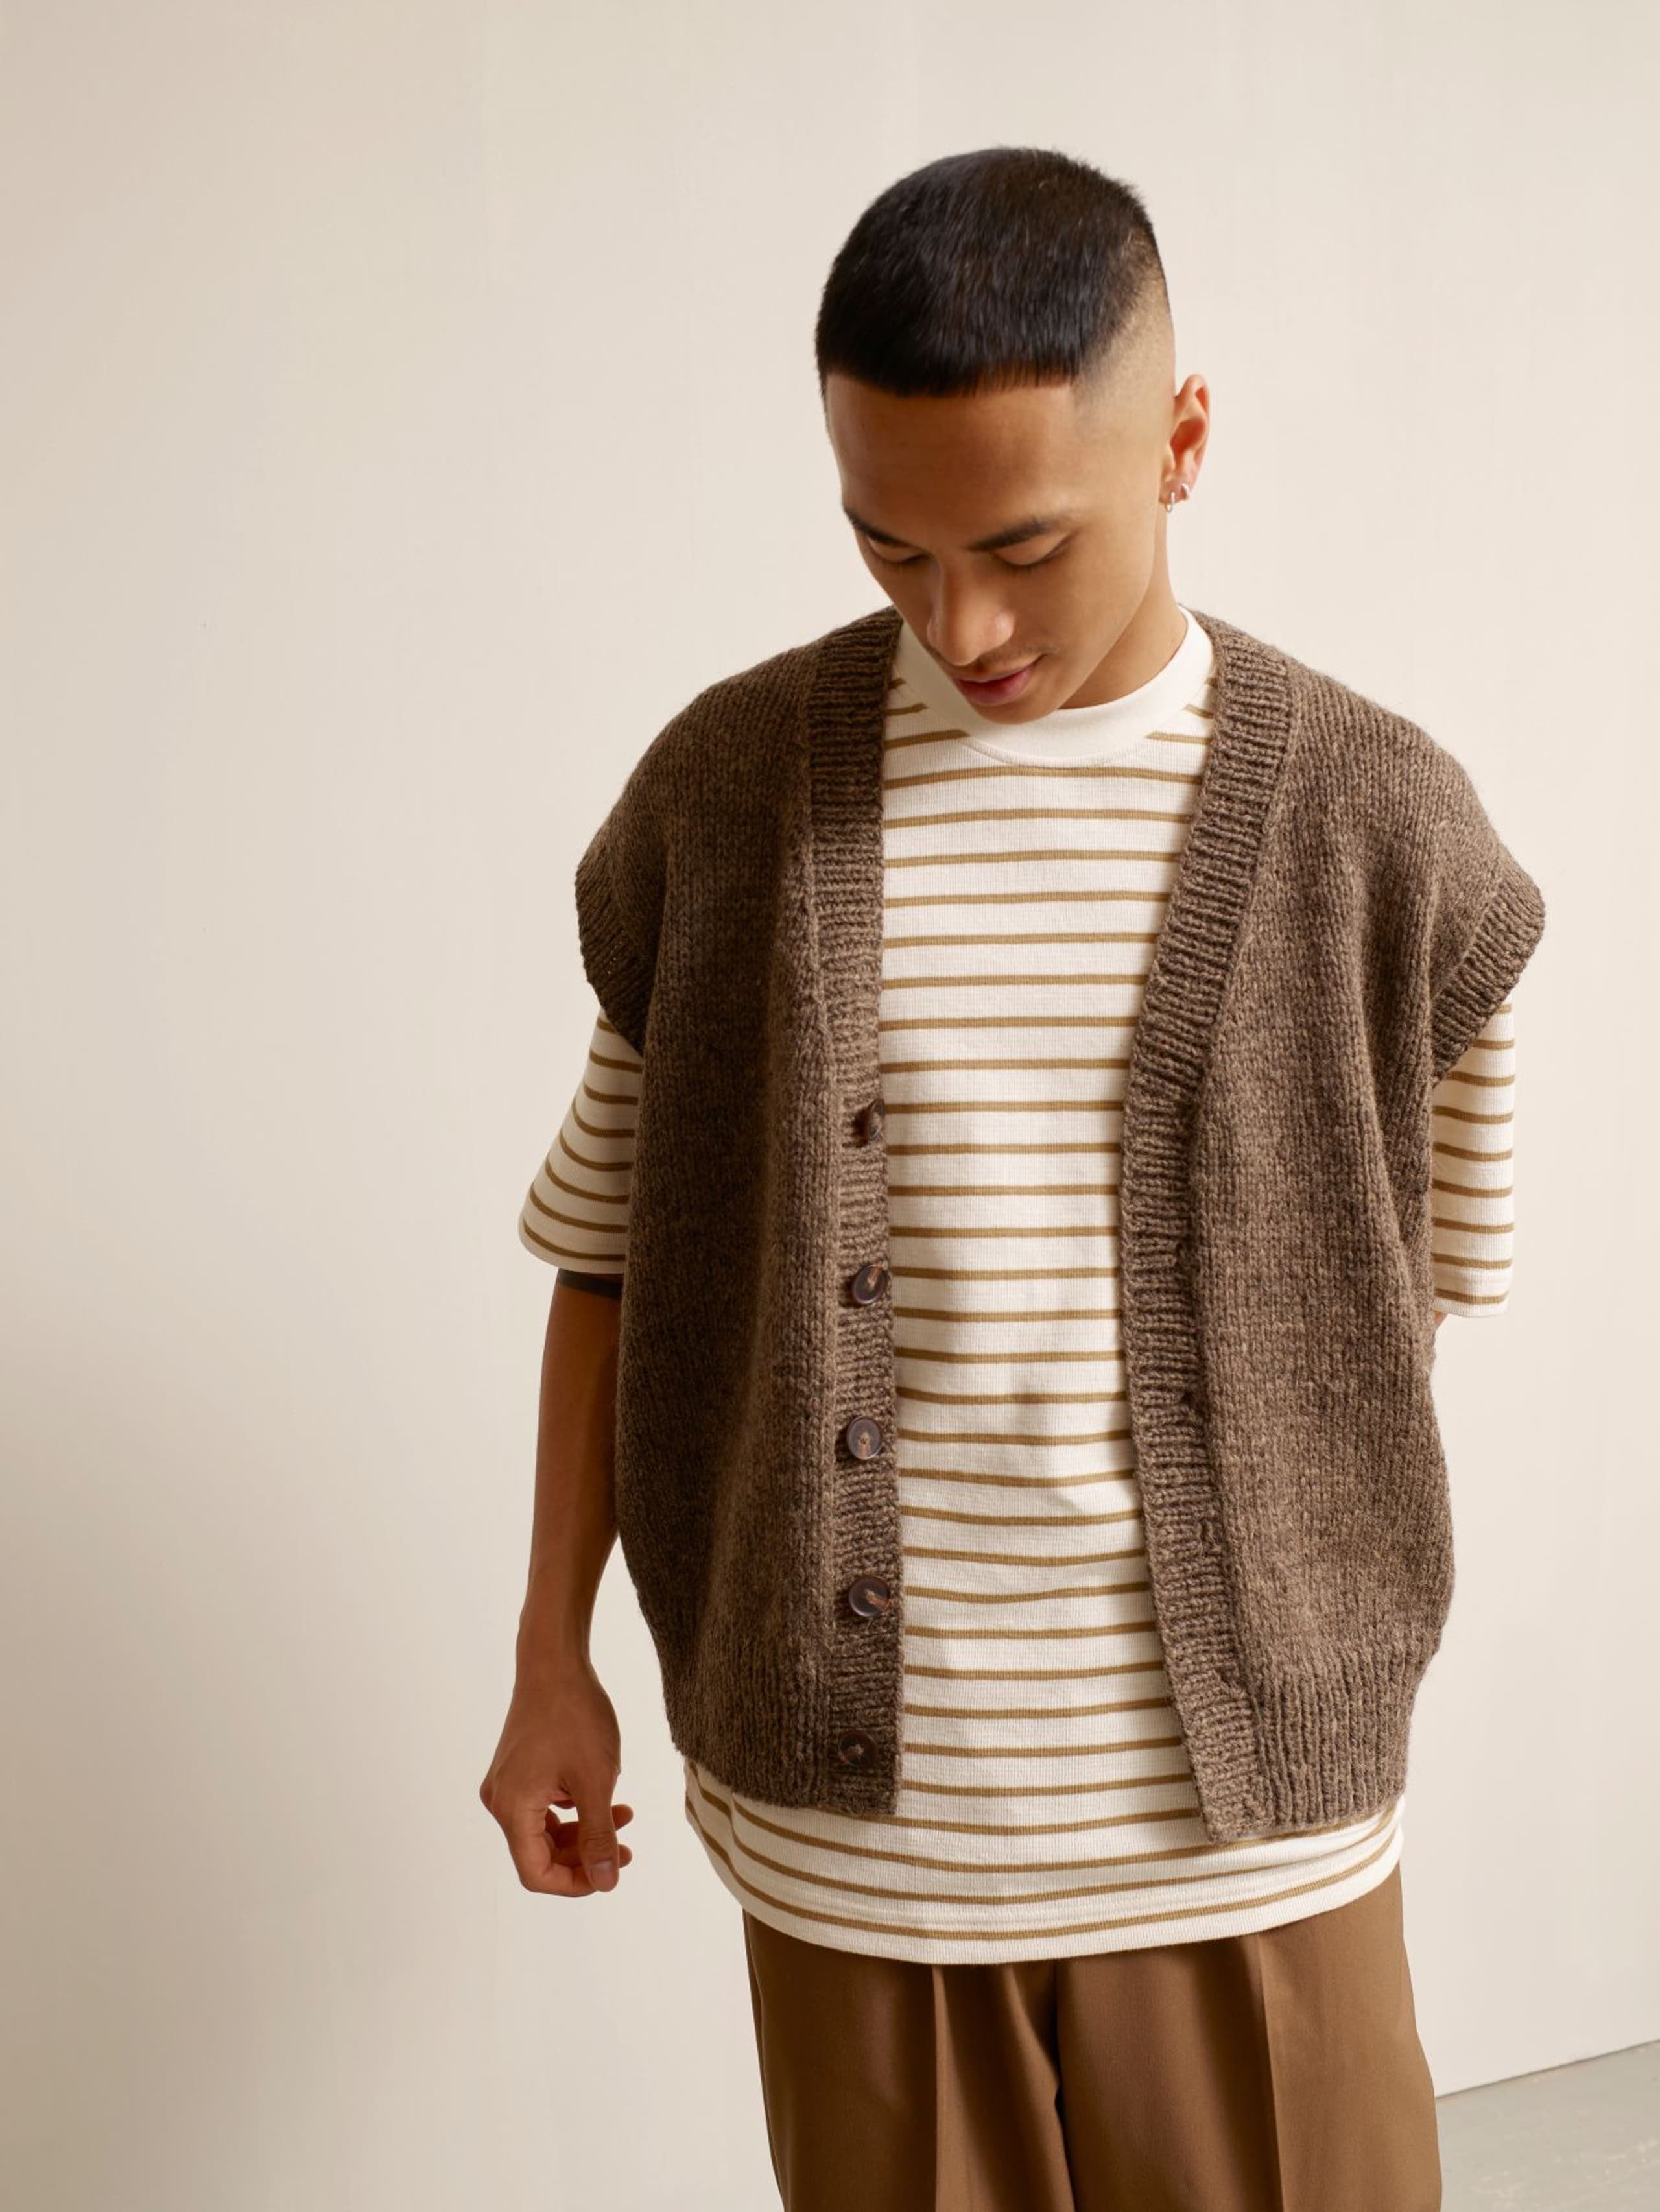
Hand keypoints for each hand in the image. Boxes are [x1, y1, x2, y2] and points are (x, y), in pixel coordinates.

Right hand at [479, 1657, 634, 1896]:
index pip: (536, 1873)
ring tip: (622, 1815)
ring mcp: (506, 1783)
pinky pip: (543, 1806)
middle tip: (625, 1848)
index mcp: (512, 1809)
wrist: (554, 1662)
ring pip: (544, 1830)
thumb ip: (599, 1837)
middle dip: (584, 1855)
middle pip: (539, 1853)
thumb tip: (605, 1883)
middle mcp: (501, 1800)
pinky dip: (574, 1809)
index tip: (611, 1872)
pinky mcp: (517, 1769)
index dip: (575, 1883)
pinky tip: (602, 1793)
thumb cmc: (574, 1716)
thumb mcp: (595, 1781)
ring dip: (584, 1830)